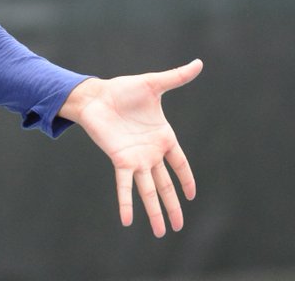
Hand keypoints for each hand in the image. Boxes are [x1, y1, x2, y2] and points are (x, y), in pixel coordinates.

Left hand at [60, 58, 202, 237]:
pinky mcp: (120, 160)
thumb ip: (176, 77)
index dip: (186, 179)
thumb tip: (199, 63)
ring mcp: (135, 159)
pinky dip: (126, 203)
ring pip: (149, 190)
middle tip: (179, 228)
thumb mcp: (154, 84)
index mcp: (163, 137)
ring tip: (161, 233)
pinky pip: (124, 186)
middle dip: (173, 206)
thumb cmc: (123, 89)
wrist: (95, 94)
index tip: (192, 196)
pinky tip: (128, 222)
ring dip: (155, 211)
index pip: (180, 163)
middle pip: (166, 185)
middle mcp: (150, 153)